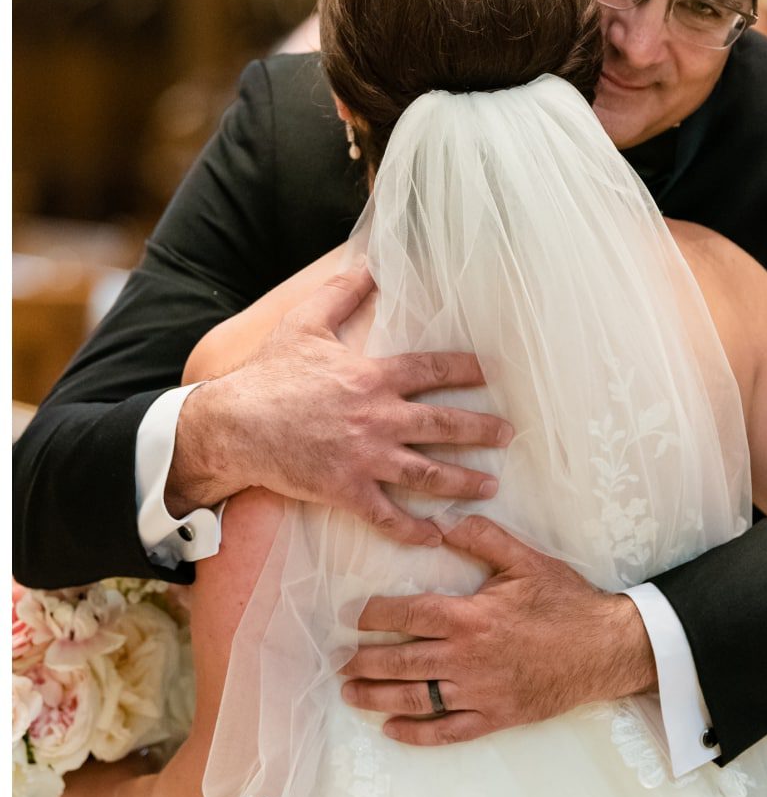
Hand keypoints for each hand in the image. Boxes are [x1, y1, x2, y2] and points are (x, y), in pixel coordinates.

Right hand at [170, 267, 511, 545]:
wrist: (229, 424)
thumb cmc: (267, 374)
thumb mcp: (304, 324)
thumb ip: (341, 292)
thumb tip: (369, 261)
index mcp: (372, 377)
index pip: (434, 369)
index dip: (468, 370)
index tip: (493, 374)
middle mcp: (378, 418)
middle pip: (444, 423)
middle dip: (482, 429)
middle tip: (508, 434)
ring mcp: (365, 457)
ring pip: (428, 472)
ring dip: (463, 481)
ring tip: (490, 485)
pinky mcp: (345, 490)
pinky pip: (387, 515)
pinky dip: (413, 529)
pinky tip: (436, 534)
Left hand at [339, 514, 655, 746]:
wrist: (606, 647)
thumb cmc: (567, 603)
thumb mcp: (528, 560)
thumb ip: (484, 538)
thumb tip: (443, 522)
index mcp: (470, 616)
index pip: (406, 615)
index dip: (374, 616)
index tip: (357, 617)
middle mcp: (466, 657)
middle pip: (399, 661)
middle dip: (363, 661)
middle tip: (342, 660)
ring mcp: (479, 692)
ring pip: (414, 698)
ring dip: (376, 697)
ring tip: (352, 692)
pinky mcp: (494, 717)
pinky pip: (446, 730)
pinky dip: (415, 733)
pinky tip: (392, 730)